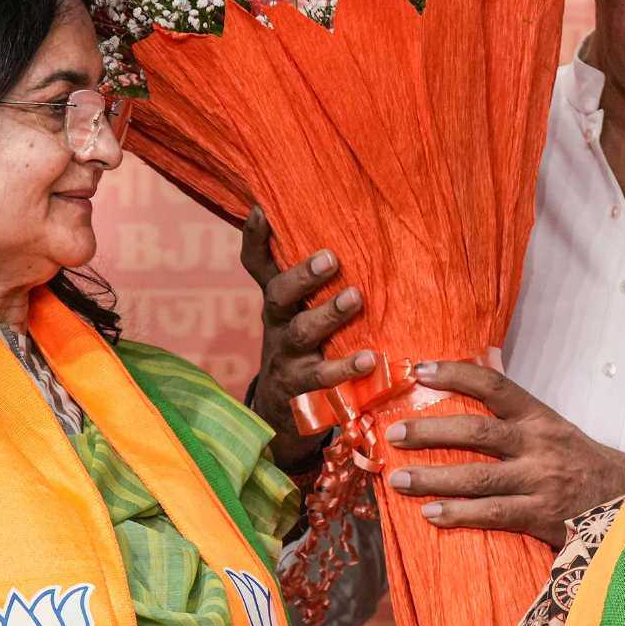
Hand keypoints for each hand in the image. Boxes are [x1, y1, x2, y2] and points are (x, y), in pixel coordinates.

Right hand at [241, 207, 376, 469]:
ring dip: (327, 315)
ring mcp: (286, 359)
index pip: (257, 264)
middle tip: (331, 258)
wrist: (284, 416)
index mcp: (279, 302)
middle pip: (279, 295)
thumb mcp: (303, 314)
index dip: (254, 238)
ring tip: (355, 298)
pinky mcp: (301, 393)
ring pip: (301, 334)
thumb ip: (317, 283)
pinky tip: (370, 360)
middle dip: (303, 275)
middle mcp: (278, 326)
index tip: (261, 209)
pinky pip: (322, 380)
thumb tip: (355, 229)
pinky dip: (345, 369)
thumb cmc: (308, 350)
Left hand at [383, 361, 624, 547]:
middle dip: (431, 431)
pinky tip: (430, 513)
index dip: (455, 375)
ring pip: (479, 478)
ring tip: (397, 478)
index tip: (418, 370)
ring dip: (433, 477)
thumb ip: (516, 404)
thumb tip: (484, 362)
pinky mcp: (543, 516)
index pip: (494, 387)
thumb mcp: (554, 425)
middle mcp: (539, 445)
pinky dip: (459, 514)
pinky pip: (494, 515)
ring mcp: (541, 482)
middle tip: (393, 433)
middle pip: (477, 433)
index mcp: (540, 417)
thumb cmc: (580, 462)